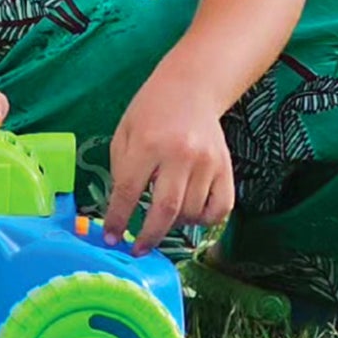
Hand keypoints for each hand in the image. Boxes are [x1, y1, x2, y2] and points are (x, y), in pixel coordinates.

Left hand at [102, 79, 234, 255]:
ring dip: (174, 225)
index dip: (118, 219)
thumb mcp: (124, 132)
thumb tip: (121, 211)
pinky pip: (219, 210)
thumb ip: (121, 170)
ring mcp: (207, 162)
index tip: (111, 238)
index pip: (129, 191)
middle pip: (165, 210)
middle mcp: (179, 154)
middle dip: (149, 237)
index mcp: (147, 143)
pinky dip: (203, 220)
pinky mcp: (226, 168)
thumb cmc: (150, 111)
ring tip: (162, 217)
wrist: (190, 87)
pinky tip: (189, 214)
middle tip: (138, 249)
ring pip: (191, 213)